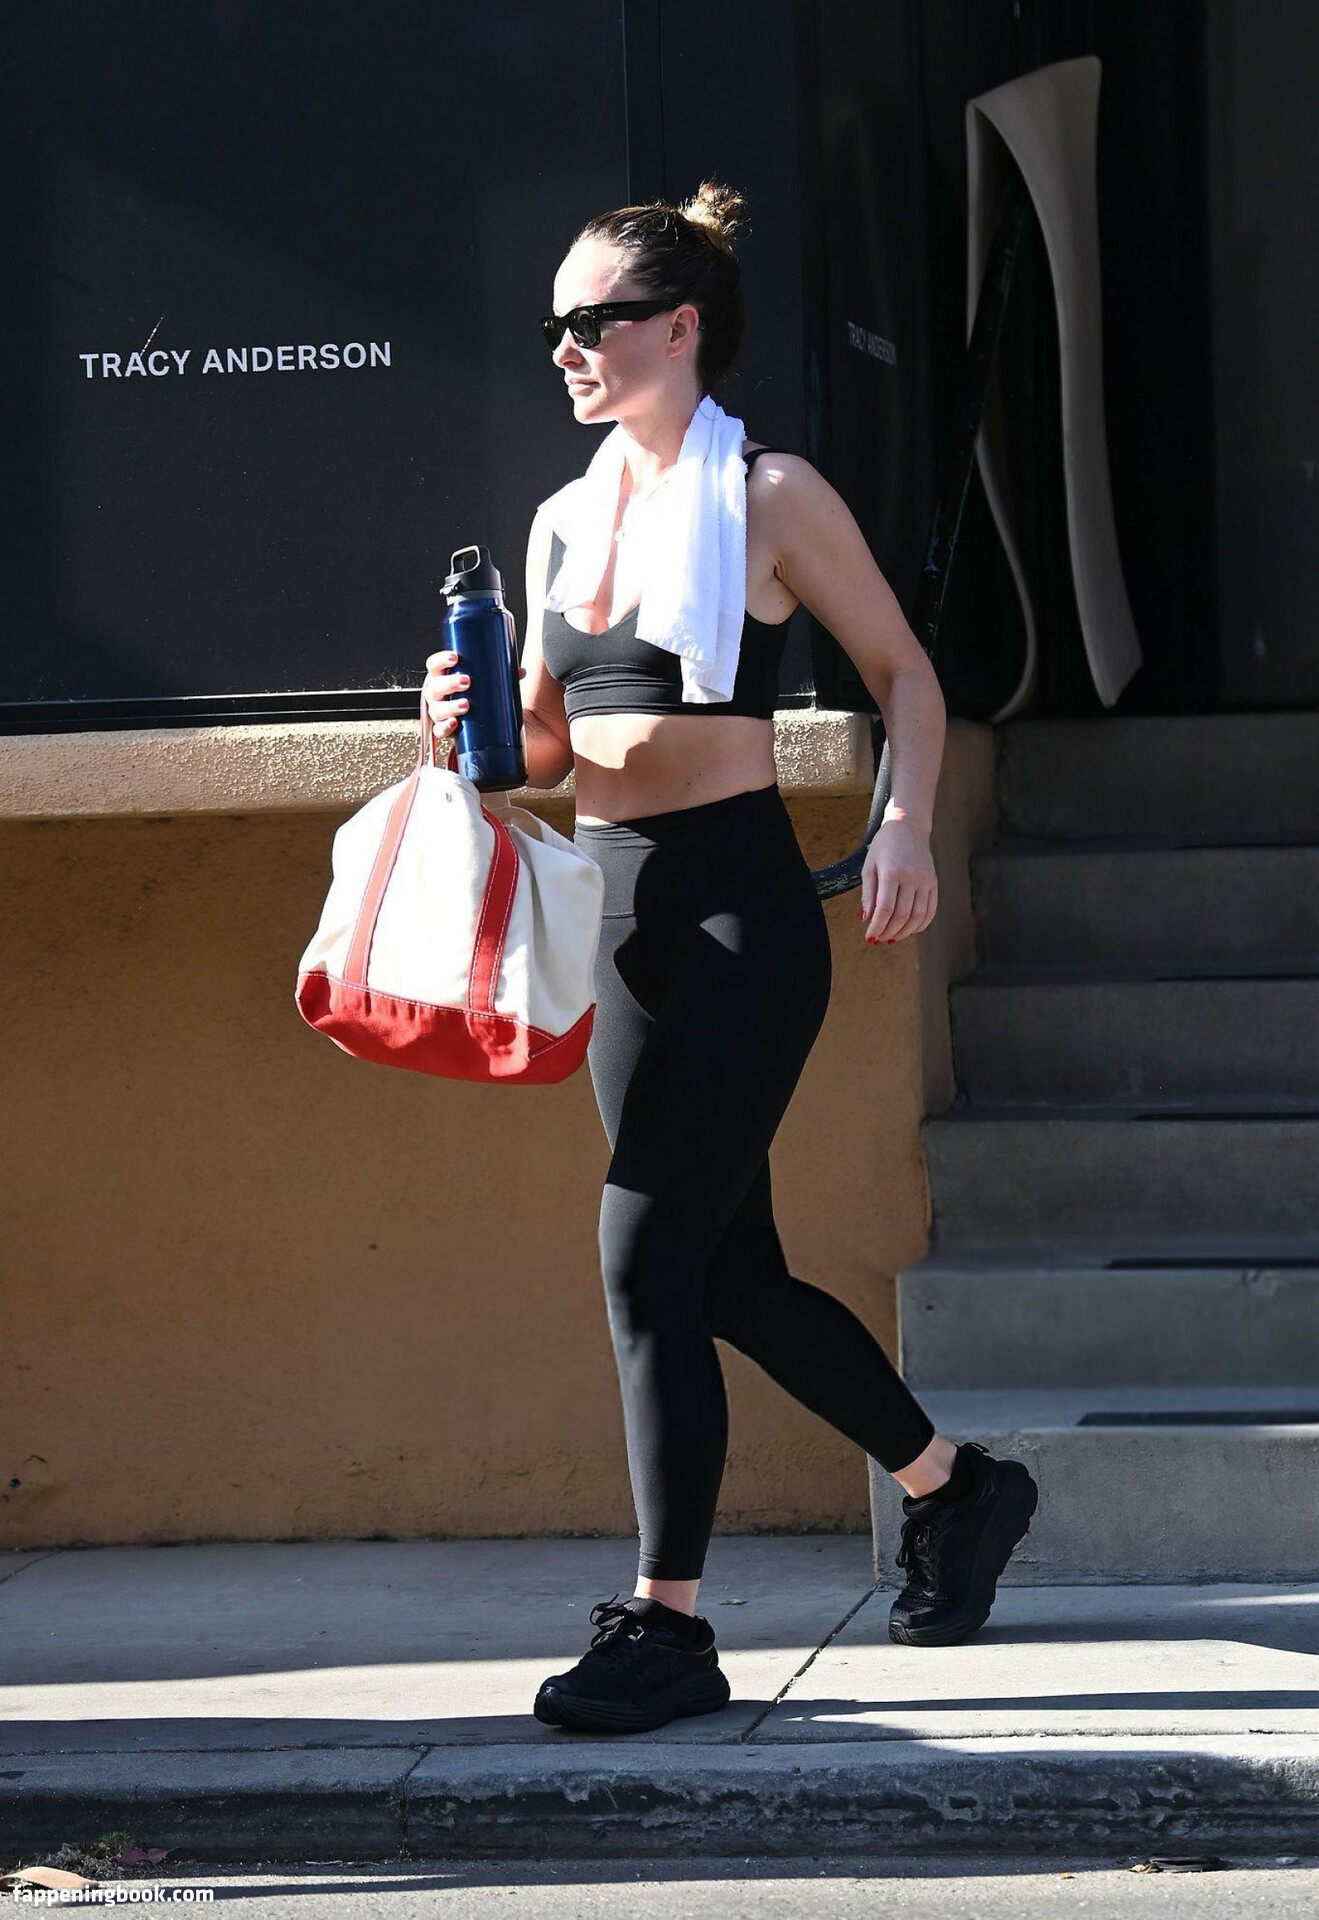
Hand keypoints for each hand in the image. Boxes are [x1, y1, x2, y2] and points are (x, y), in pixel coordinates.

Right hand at [423, 649, 525, 735]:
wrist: (480, 724)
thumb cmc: (479, 696)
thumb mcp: (487, 683)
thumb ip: (502, 676)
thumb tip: (521, 671)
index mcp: (442, 677)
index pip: (434, 665)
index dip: (441, 660)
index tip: (455, 657)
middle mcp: (437, 694)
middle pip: (435, 686)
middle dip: (449, 683)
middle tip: (467, 681)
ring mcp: (438, 712)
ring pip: (436, 709)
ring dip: (449, 706)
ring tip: (466, 704)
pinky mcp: (444, 729)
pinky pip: (439, 730)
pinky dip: (445, 727)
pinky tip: (455, 723)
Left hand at [859, 815, 936, 944]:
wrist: (908, 827)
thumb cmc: (884, 847)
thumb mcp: (869, 866)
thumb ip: (868, 894)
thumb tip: (866, 919)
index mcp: (892, 871)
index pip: (885, 908)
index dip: (877, 927)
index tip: (869, 937)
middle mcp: (912, 876)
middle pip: (902, 915)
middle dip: (889, 932)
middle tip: (879, 939)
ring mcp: (926, 880)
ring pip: (918, 916)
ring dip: (904, 932)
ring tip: (892, 937)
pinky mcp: (934, 883)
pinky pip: (931, 910)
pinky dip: (920, 925)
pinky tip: (909, 930)